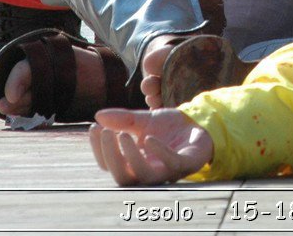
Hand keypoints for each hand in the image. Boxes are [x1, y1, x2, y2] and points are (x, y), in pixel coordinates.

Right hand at [91, 108, 213, 185]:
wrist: (199, 123)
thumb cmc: (168, 128)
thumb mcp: (143, 119)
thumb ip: (123, 120)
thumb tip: (98, 115)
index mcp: (134, 163)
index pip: (109, 164)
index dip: (98, 149)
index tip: (94, 127)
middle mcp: (148, 171)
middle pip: (122, 177)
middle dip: (110, 156)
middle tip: (105, 132)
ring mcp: (166, 170)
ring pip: (143, 175)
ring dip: (130, 157)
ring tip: (123, 135)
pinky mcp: (185, 164)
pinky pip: (170, 163)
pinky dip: (158, 152)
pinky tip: (148, 138)